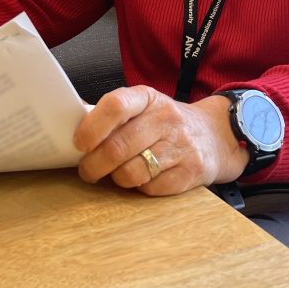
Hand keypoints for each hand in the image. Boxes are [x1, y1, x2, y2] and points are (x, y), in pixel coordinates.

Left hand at [73, 87, 248, 195]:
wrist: (216, 135)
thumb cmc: (167, 124)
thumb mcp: (145, 107)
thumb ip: (114, 116)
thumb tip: (72, 133)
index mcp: (148, 98)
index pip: (116, 106)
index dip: (92, 127)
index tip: (78, 144)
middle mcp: (165, 119)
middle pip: (117, 148)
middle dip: (93, 165)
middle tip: (87, 170)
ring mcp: (180, 146)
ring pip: (131, 172)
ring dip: (116, 179)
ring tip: (115, 175)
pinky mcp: (191, 172)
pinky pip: (151, 189)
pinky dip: (140, 189)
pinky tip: (143, 178)